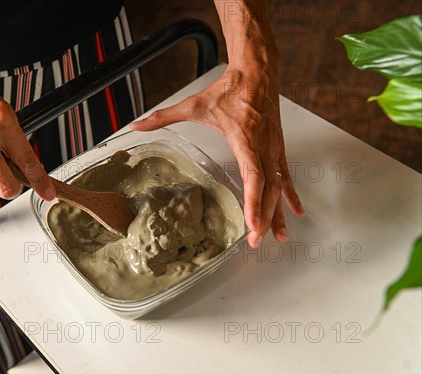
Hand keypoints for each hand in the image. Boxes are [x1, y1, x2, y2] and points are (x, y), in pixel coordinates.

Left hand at [130, 63, 304, 247]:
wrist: (259, 72)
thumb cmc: (230, 89)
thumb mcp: (194, 104)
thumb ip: (163, 116)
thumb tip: (136, 124)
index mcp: (245, 139)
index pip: (253, 175)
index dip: (254, 201)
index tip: (253, 223)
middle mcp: (264, 147)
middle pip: (267, 189)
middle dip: (263, 217)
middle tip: (256, 241)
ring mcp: (274, 148)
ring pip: (279, 186)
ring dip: (278, 212)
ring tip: (278, 236)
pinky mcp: (278, 148)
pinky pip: (287, 175)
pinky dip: (291, 195)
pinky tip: (296, 212)